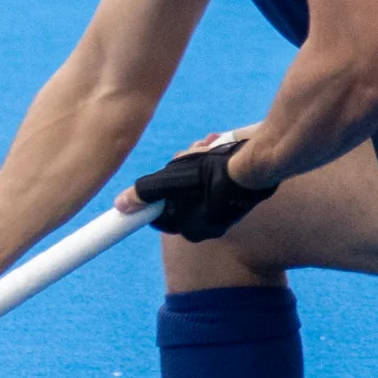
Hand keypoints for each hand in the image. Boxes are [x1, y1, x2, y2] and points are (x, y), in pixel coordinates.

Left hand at [129, 133, 275, 242]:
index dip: (155, 192)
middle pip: (177, 194)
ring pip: (195, 182)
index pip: (159, 212)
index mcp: (190, 229)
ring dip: (194, 162)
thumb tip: (121, 206)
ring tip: (204, 148)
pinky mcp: (236, 195)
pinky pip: (214, 176)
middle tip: (186, 156)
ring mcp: (223, 211)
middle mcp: (207, 225)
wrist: (256, 165)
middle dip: (177, 172)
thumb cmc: (212, 175)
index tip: (161, 175)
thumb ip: (144, 194)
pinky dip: (211, 160)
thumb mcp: (170, 182)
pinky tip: (216, 148)